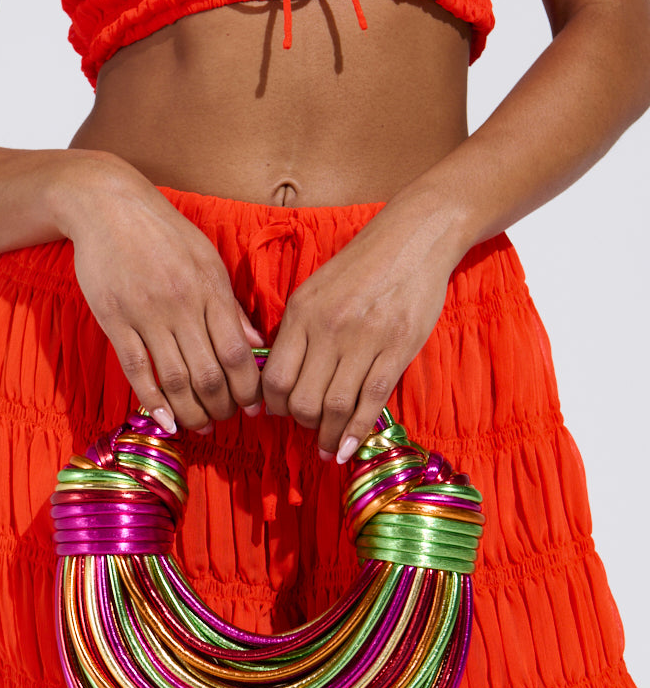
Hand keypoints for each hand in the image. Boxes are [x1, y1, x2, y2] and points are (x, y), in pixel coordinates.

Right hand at [63, 158, 262, 431]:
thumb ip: (230, 306)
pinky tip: (164, 419)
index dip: (249, 388)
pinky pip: (136, 368)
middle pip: (209, 372)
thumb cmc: (163, 232)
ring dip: (190, 411)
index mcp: (209, 290)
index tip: (255, 408)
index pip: (237, 352)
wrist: (107, 205)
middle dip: (222, 407)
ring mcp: (146, 314)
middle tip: (225, 420)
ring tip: (199, 425)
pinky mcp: (115, 319)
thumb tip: (257, 345)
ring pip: (174, 377)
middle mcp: (182, 305)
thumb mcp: (207, 260)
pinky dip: (152, 399)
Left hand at [261, 198, 462, 461]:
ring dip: (328, 436)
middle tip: (309, 430)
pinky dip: (356, 430)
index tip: (280, 414)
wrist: (414, 238)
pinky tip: (349, 448)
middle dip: (302, 424)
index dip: (273, 405)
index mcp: (302, 313)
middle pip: (302, 398)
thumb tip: (279, 380)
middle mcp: (328, 329)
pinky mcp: (397, 349)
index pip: (274, 377)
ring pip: (335, 405)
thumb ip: (297, 331)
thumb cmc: (361, 267)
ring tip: (328, 448)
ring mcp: (364, 340)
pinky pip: (371, 400)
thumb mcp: (316, 290)